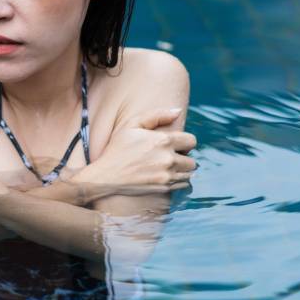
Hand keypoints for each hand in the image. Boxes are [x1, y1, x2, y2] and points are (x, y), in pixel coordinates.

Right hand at [70, 108, 196, 191]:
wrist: (106, 176)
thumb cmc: (117, 148)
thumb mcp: (131, 125)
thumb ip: (156, 115)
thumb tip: (178, 111)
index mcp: (163, 141)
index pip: (191, 141)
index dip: (184, 142)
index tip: (175, 144)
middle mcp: (168, 159)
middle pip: (192, 160)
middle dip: (183, 157)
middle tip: (169, 157)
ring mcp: (167, 176)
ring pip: (189, 173)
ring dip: (181, 170)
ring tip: (166, 167)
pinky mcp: (164, 188)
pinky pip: (183, 185)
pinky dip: (178, 181)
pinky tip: (164, 176)